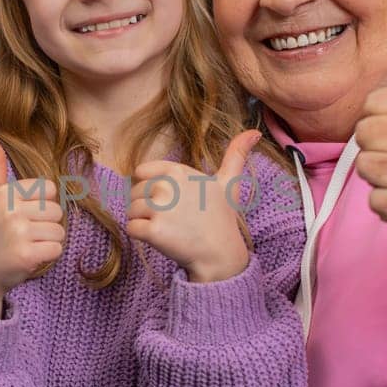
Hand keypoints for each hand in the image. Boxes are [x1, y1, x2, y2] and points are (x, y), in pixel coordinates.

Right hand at [0, 137, 65, 318]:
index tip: (23, 215)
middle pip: (56, 211)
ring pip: (59, 231)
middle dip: (46, 225)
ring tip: (27, 245)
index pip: (49, 189)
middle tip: (24, 235)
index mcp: (3, 193)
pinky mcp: (25, 255)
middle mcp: (8, 210)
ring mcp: (17, 232)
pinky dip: (48, 256)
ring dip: (48, 241)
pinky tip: (30, 258)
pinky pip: (57, 248)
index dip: (42, 204)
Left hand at [127, 131, 258, 282]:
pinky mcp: (154, 231)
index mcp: (179, 171)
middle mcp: (168, 185)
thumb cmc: (220, 218)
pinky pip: (131, 228)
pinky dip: (141, 236)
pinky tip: (162, 239)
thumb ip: (236, 155)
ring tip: (169, 229)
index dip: (151, 188)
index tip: (171, 201)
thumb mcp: (228, 183)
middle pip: (135, 193)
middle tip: (173, 219)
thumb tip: (255, 131)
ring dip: (144, 222)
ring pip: (131, 210)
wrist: (220, 254)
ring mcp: (160, 208)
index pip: (141, 172)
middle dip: (148, 207)